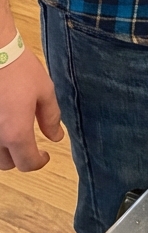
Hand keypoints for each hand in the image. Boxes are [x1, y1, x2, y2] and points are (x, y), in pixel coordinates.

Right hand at [0, 47, 63, 170]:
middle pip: (7, 164)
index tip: (45, 154)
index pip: (27, 163)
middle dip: (20, 157)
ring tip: (13, 134)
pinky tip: (2, 123)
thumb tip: (56, 138)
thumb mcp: (44, 90)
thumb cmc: (19, 68)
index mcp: (16, 134)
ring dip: (3, 151)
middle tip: (29, 143)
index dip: (39, 162)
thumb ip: (51, 117)